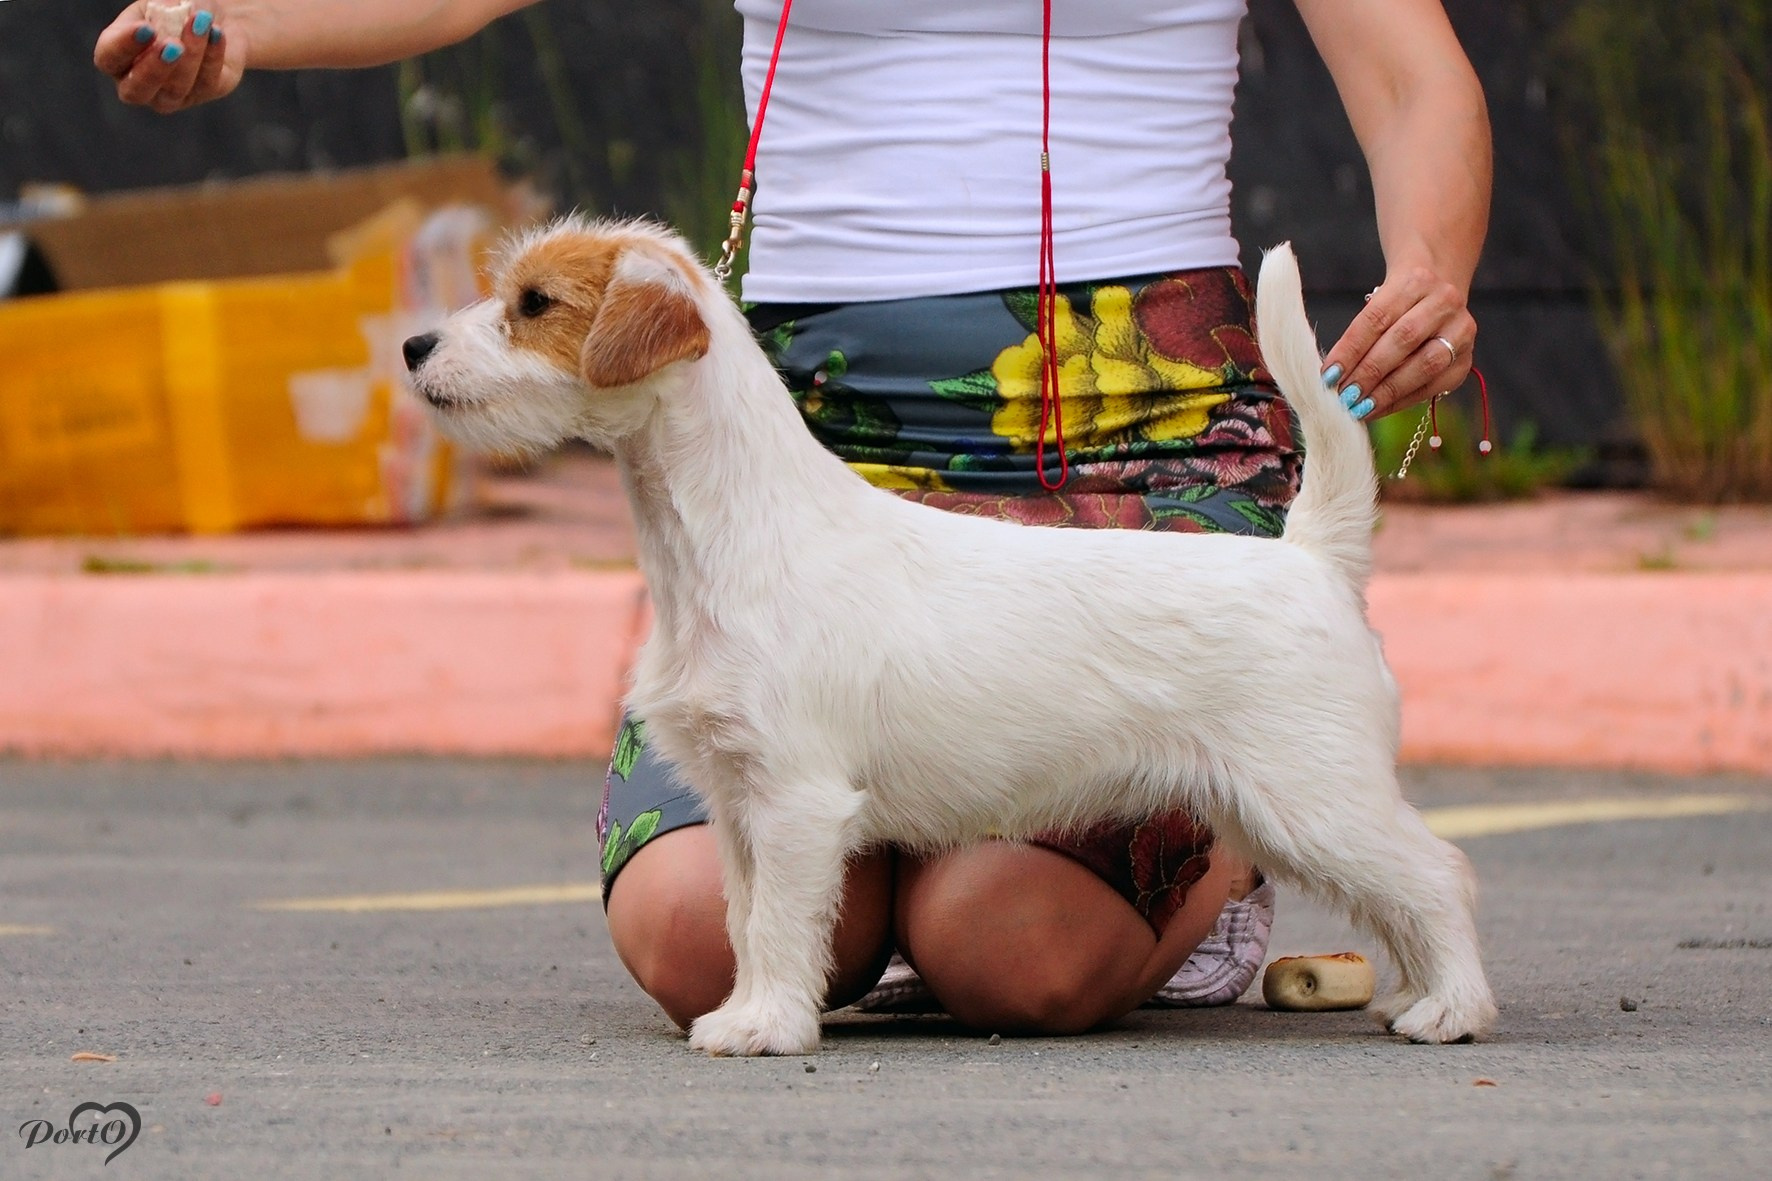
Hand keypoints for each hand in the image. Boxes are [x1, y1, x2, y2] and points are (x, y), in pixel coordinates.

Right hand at [94, 4, 244, 113]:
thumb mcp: (158, 5)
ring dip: (191, 55)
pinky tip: (217, 32)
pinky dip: (212, 55)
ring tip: (201, 23)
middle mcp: (138, 83)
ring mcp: (170, 95)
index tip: (146, 28)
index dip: (124, 46)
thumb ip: (155, 16)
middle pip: (136, 90)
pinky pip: (206, 82)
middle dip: (155, 68)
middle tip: (173, 45)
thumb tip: (164, 29)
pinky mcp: (203, 93)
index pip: (109, 58)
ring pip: (176, 89)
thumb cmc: (174, 8)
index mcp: (117, 56)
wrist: (210, 15)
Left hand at [1319, 264, 1475, 420]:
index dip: (1350, 349)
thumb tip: (1333, 377)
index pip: (1377, 318)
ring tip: (1360, 407)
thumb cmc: (1398, 303)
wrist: (1439, 292)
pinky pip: (1433, 385)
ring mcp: (1461, 330)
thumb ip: (1360, 334)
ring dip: (1388, 390)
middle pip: (1403, 339)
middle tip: (1344, 395)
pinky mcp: (1466, 359)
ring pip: (1425, 364)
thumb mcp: (1379, 302)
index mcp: (1416, 281)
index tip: (1329, 375)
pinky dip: (1402, 400)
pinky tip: (1378, 408)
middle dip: (1369, 372)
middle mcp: (1444, 301)